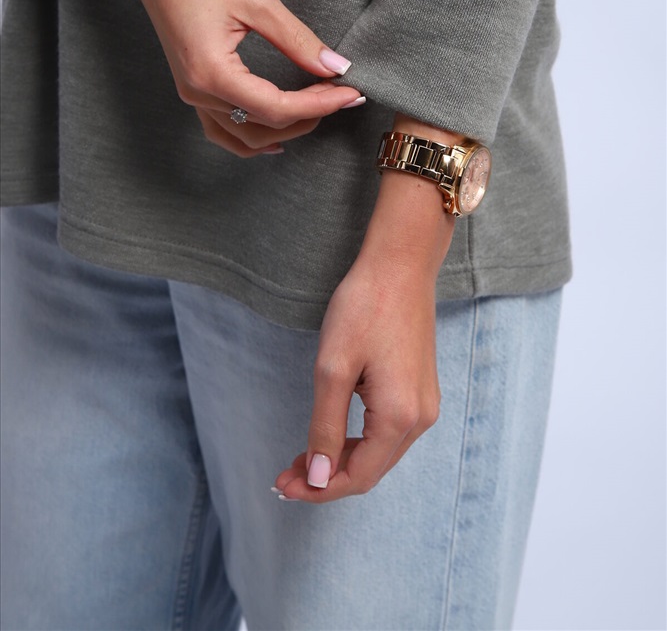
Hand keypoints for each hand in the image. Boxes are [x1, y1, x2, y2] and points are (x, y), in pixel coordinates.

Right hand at [6, 0, 364, 156]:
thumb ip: (298, 40)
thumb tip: (335, 67)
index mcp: (212, 73)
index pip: (278, 108)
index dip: (321, 104)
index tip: (353, 93)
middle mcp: (197, 92)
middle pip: (263, 126)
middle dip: (309, 116)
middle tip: (343, 94)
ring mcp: (191, 92)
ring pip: (243, 135)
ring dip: (284, 129)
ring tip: (318, 108)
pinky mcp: (191, 84)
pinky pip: (222, 128)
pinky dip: (252, 136)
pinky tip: (277, 134)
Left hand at [273, 250, 443, 501]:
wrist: (401, 264)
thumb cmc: (365, 307)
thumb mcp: (333, 367)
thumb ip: (325, 427)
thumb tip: (318, 477)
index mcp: (400, 417)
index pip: (358, 477)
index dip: (318, 488)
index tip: (283, 485)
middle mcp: (420, 418)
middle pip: (370, 470)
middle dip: (326, 477)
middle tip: (285, 474)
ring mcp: (424, 403)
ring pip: (380, 453)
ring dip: (341, 460)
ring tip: (302, 457)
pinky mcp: (419, 389)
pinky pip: (389, 431)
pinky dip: (358, 440)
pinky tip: (331, 434)